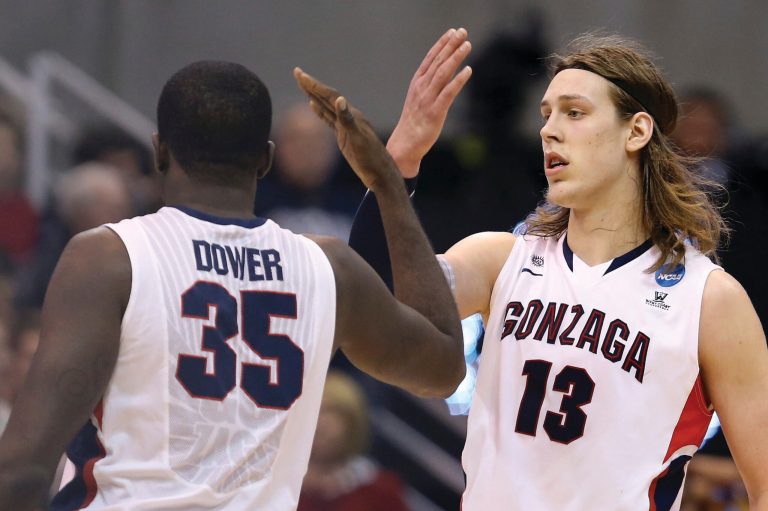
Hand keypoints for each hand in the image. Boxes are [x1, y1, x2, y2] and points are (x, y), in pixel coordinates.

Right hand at [294, 68, 398, 191]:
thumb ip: (348, 120)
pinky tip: (313, 105)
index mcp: (352, 115)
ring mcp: (346, 126)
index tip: (301, 74)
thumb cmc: (371, 159)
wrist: (380, 174)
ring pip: (326, 107)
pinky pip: (329, 119)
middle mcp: (349, 117)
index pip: (330, 96)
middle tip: (297, 73)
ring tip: (302, 85)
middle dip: (311, 86)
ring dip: (314, 95)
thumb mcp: (358, 139)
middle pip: (327, 98)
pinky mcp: (343, 135)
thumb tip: (339, 100)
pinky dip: (320, 111)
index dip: (315, 85)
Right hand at [387, 28, 472, 176]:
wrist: (405, 144)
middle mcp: (422, 88)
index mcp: (417, 83)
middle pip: (438, 62)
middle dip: (451, 45)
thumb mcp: (420, 99)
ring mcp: (428, 99)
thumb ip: (431, 85)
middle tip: (462, 32)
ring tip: (467, 45)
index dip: (442, 44)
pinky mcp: (435, 111)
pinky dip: (458, 80)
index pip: (431, 59)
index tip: (452, 32)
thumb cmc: (414, 122)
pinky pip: (448, 93)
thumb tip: (446, 72)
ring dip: (456, 57)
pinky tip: (468, 70)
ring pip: (443, 73)